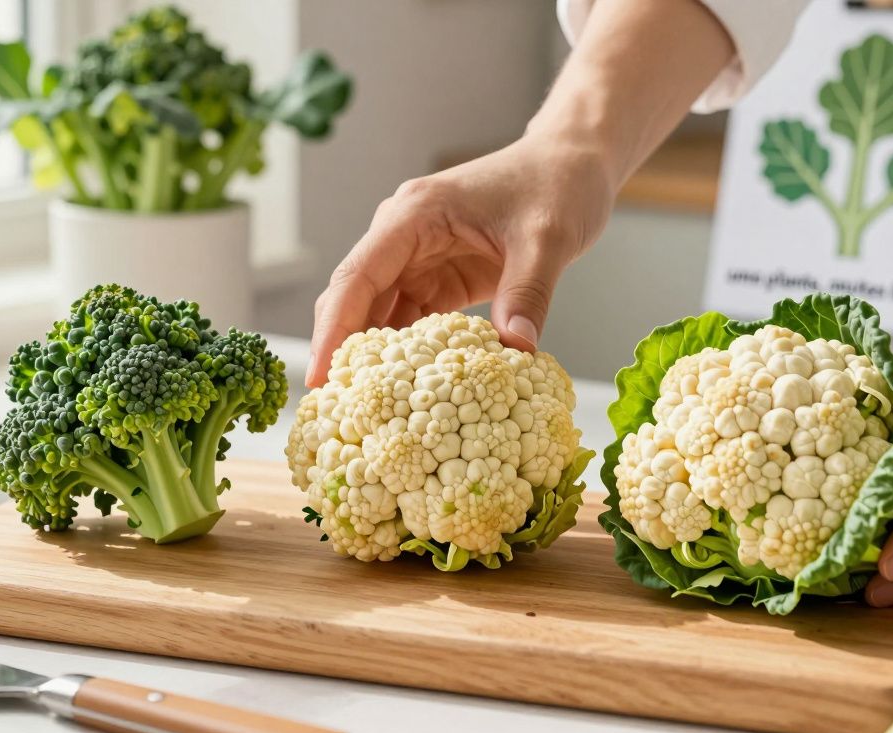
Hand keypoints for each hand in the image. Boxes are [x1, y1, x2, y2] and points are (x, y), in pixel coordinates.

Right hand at [306, 137, 614, 386]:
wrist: (573, 163)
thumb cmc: (556, 184)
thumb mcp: (548, 239)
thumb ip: (529, 293)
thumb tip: (517, 350)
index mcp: (414, 215)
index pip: (357, 276)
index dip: (335, 328)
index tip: (320, 375)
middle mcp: (404, 235)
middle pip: (355, 298)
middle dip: (342, 350)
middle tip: (335, 408)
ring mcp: (418, 257)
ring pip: (377, 313)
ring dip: (372, 358)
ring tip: (363, 410)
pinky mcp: (438, 277)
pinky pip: (410, 320)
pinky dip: (406, 355)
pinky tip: (404, 391)